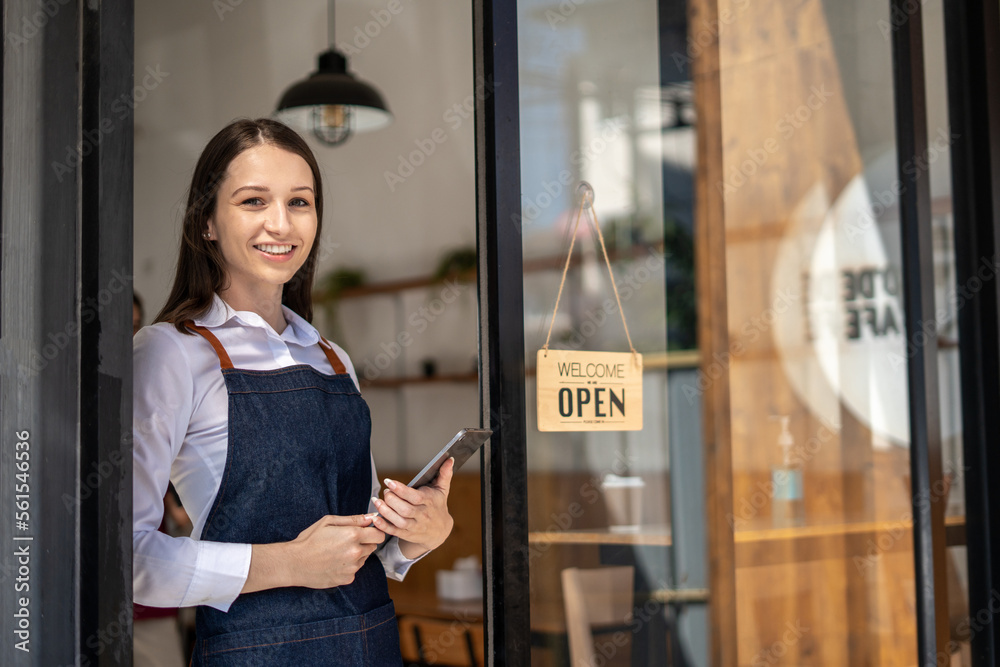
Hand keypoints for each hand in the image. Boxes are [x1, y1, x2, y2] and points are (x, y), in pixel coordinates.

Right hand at [242, 514, 384, 592]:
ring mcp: (352, 568)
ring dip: (357, 554)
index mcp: (353, 535)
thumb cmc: (310, 539)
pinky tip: (334, 562)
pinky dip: (348, 566)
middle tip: (348, 540)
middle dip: (365, 542)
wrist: (294, 563)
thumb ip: (353, 519)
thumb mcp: (329, 522)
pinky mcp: (347, 579)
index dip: (374, 531)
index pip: (379, 534)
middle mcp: (356, 552)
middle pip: (373, 546)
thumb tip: (371, 517)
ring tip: (338, 551)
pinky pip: (354, 570)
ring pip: (364, 558)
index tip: (367, 531)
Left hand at [371, 457, 454, 559]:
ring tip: (376, 501)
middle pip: (405, 509)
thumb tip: (450, 459)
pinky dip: (383, 526)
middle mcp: (422, 515)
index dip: (400, 490)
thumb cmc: (438, 505)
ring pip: (399, 521)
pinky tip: (375, 518)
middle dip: (391, 500)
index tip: (388, 481)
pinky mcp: (407, 534)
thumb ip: (444, 474)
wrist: (440, 530)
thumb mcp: (442, 489)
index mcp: (430, 502)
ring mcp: (415, 526)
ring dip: (385, 512)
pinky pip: (394, 531)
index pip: (415, 497)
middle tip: (385, 491)